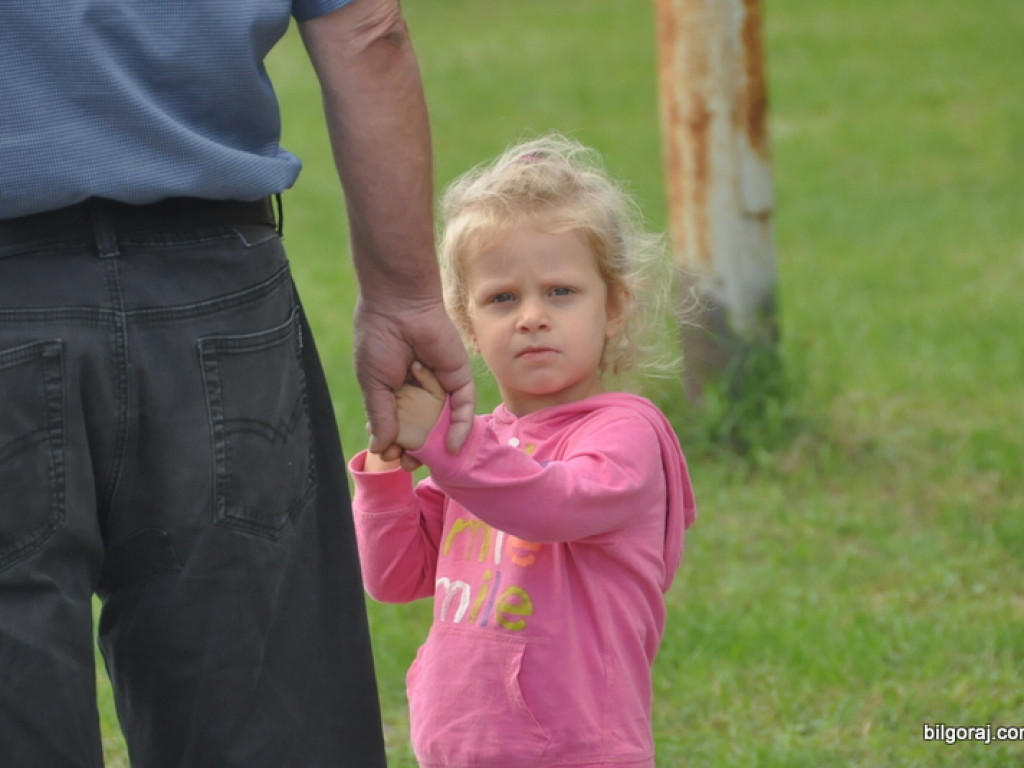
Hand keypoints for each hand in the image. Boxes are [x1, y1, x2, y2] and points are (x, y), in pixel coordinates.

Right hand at [354, 297, 474, 461]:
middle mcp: (419, 391)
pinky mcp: (458, 378)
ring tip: (423, 461)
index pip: (397, 425)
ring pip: (442, 423)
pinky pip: (464, 408)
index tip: (388, 454)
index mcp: (395, 391)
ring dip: (436, 444)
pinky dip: (461, 428)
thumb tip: (380, 448)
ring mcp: (440, 386)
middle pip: (422, 428)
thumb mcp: (374, 384)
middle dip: (415, 448)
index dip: (393, 442)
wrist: (398, 306)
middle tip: (407, 463)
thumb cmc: (379, 339)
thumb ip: (380, 416)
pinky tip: (452, 447)